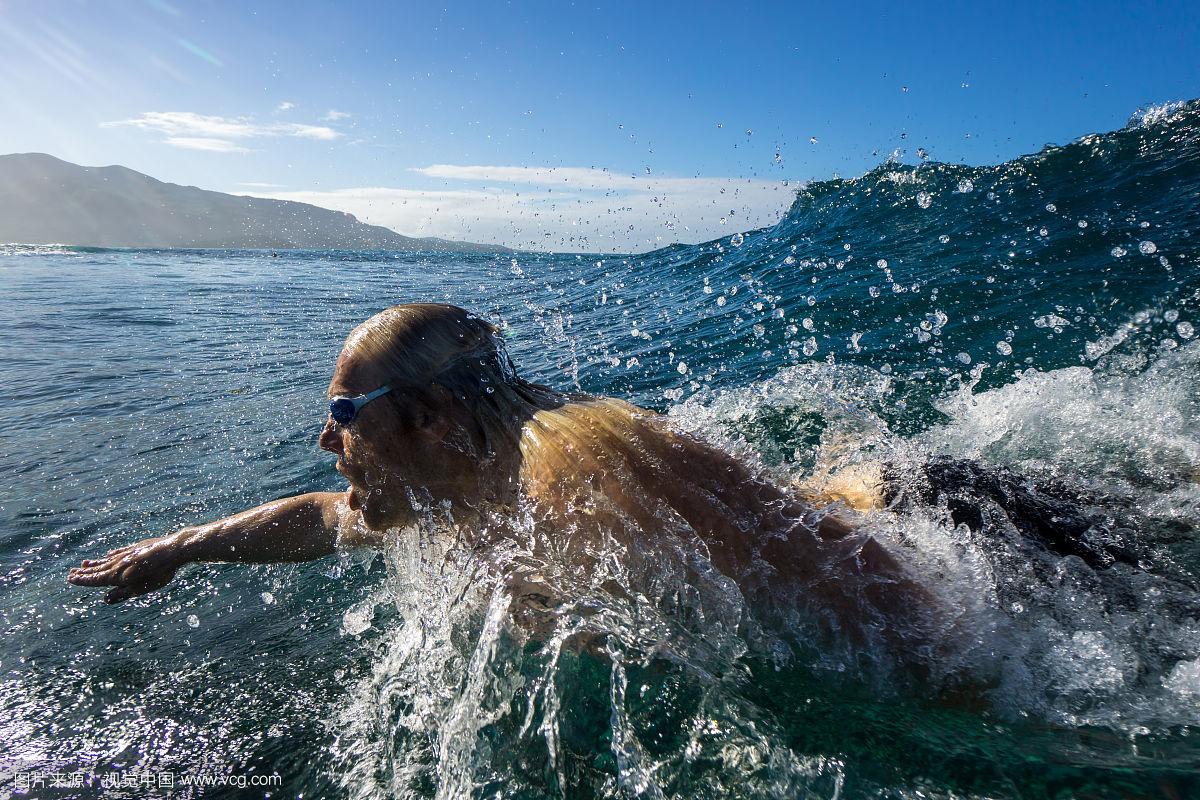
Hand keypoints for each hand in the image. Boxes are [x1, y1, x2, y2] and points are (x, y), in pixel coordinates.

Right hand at [67, 533, 186, 603]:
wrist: (173, 550)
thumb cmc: (159, 573)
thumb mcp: (141, 588)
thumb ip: (122, 594)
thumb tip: (105, 599)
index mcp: (117, 575)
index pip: (96, 579)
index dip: (83, 580)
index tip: (70, 579)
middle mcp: (119, 563)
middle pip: (98, 569)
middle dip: (84, 572)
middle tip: (71, 572)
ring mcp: (128, 554)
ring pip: (106, 560)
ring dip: (94, 563)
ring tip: (84, 563)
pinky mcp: (137, 548)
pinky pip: (119, 552)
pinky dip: (111, 555)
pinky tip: (108, 554)